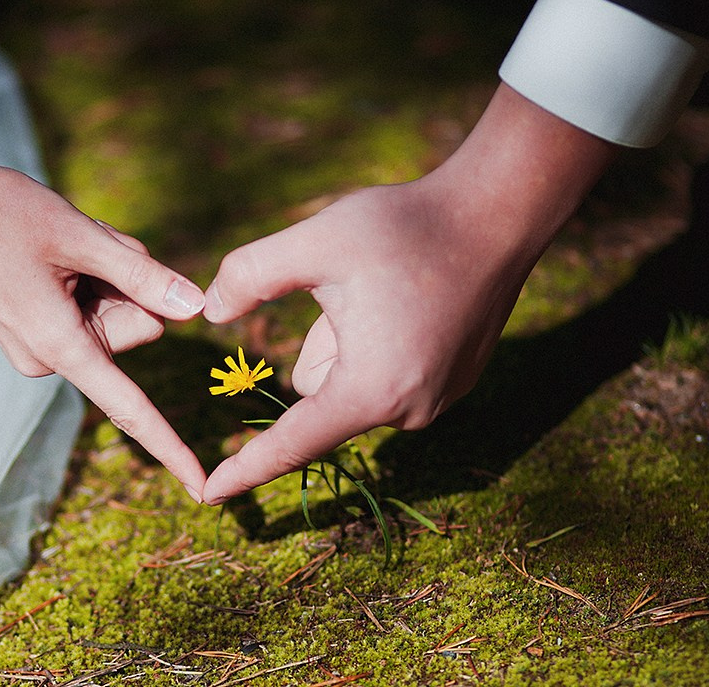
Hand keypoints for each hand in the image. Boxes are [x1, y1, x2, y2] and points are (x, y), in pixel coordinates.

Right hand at [0, 164, 207, 500]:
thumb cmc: (5, 215)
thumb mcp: (82, 237)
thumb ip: (143, 277)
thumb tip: (197, 310)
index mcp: (59, 346)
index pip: (129, 406)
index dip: (170, 447)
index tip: (201, 489)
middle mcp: (50, 359)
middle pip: (138, 329)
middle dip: (131, 286)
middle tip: (88, 249)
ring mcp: (43, 348)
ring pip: (118, 314)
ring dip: (110, 276)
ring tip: (65, 249)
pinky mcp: (40, 332)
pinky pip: (94, 310)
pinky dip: (93, 279)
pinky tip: (59, 255)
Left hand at [201, 84, 616, 502]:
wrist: (499, 214)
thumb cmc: (405, 227)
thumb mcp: (314, 242)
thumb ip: (249, 276)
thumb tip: (209, 311)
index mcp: (369, 389)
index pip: (292, 443)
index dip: (246, 468)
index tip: (209, 493)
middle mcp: (409, 411)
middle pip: (320, 392)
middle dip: (320, 344)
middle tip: (352, 286)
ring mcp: (438, 401)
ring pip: (352, 381)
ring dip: (347, 342)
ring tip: (383, 287)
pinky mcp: (455, 383)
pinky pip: (388, 376)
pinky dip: (379, 344)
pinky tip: (408, 296)